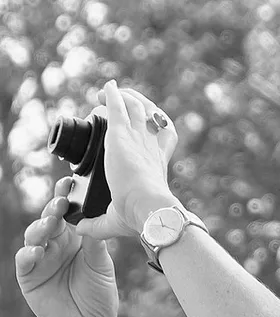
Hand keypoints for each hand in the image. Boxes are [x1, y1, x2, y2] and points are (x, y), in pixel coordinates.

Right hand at [15, 177, 118, 316]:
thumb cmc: (99, 294)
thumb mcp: (101, 265)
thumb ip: (95, 243)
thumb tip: (92, 217)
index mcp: (72, 238)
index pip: (65, 213)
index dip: (64, 198)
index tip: (69, 183)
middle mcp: (54, 244)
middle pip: (48, 220)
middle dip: (52, 210)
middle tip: (60, 203)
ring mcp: (40, 259)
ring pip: (34, 236)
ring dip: (40, 229)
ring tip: (49, 226)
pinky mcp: (29, 276)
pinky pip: (24, 261)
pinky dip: (29, 254)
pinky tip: (37, 251)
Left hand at [75, 82, 180, 239]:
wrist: (149, 209)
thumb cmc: (140, 218)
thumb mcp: (117, 221)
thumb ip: (97, 224)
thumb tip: (80, 229)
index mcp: (156, 164)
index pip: (162, 137)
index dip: (155, 127)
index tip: (145, 123)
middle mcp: (150, 146)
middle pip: (149, 115)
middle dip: (137, 105)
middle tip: (122, 102)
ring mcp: (137, 138)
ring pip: (135, 106)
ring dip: (124, 97)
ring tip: (109, 94)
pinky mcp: (121, 134)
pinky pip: (118, 105)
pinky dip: (112, 94)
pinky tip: (106, 87)